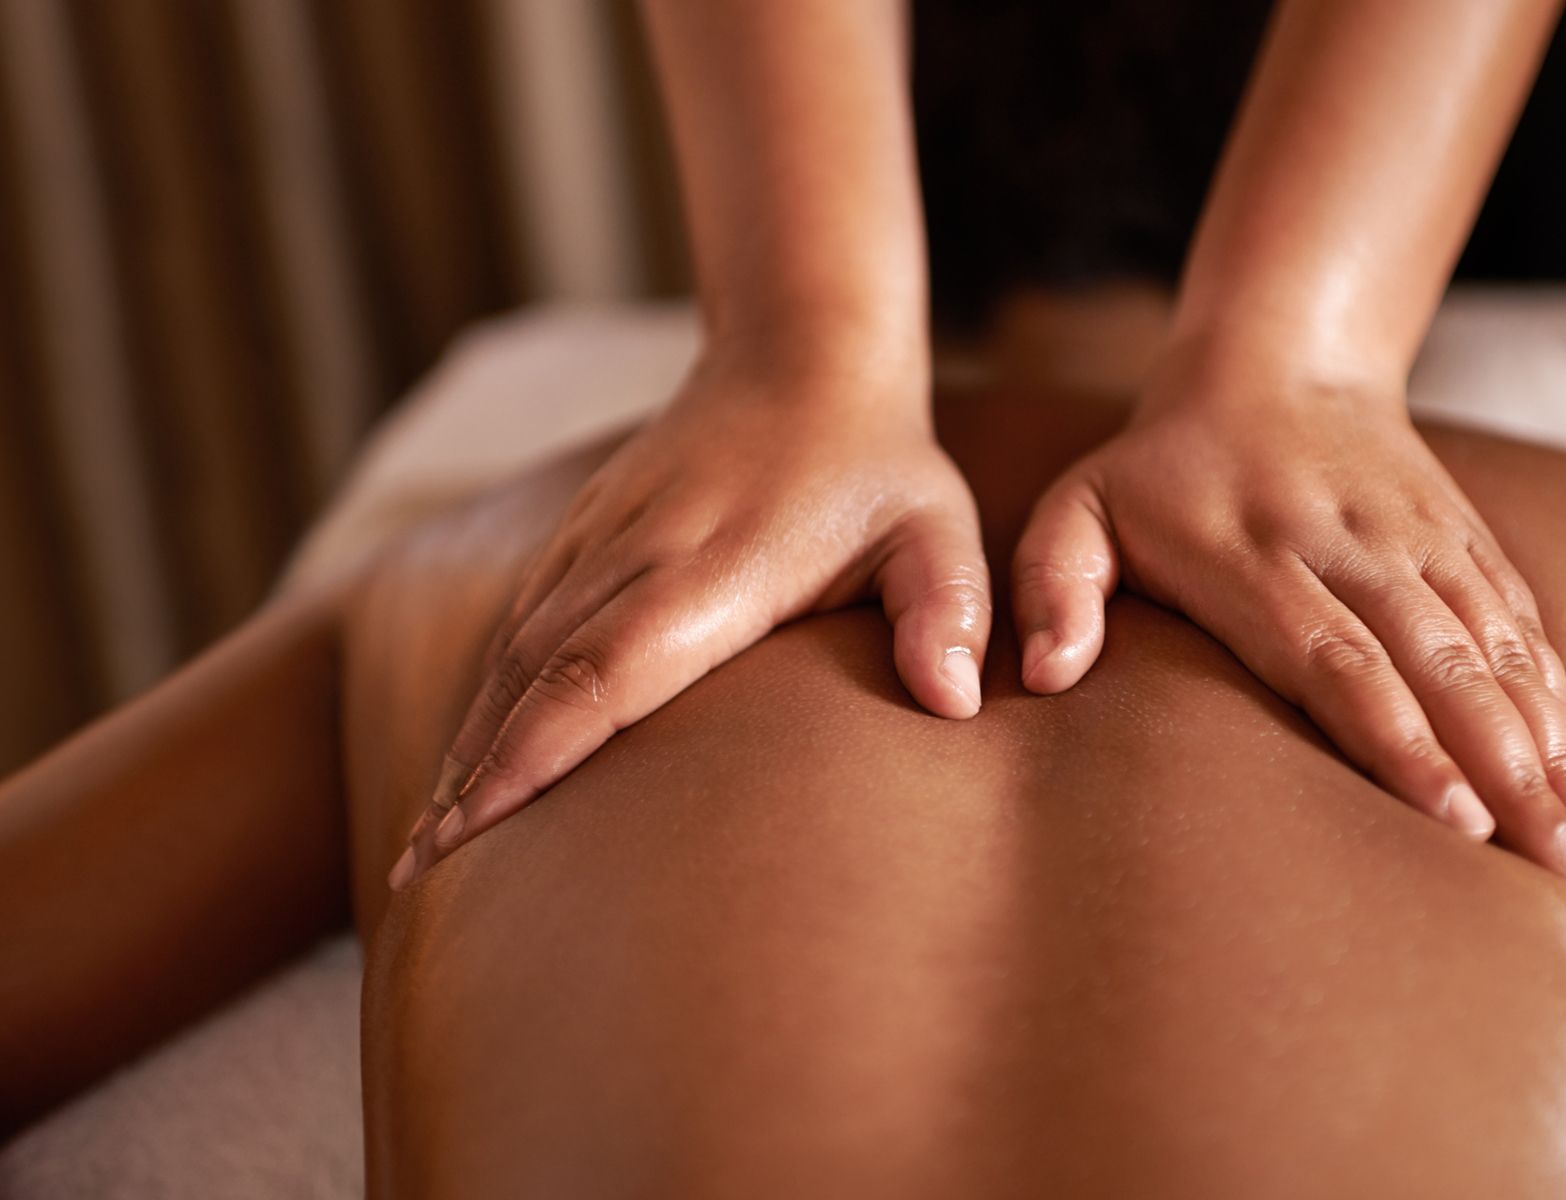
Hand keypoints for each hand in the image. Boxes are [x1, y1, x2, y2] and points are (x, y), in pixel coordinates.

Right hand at [389, 347, 988, 887]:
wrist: (800, 358)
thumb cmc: (878, 468)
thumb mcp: (938, 530)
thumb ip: (949, 610)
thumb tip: (955, 702)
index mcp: (715, 567)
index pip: (605, 669)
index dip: (535, 753)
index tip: (475, 833)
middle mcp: (635, 554)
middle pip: (534, 676)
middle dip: (473, 779)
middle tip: (421, 881)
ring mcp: (597, 541)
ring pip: (512, 654)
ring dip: (466, 747)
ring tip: (426, 849)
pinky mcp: (581, 537)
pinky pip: (518, 624)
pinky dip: (486, 698)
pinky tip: (466, 763)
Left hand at [1010, 365, 1565, 886]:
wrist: (1277, 362)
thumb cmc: (1160, 470)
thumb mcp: (1078, 509)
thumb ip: (1055, 587)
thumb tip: (1047, 676)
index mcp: (1257, 559)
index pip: (1339, 658)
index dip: (1399, 739)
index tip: (1452, 820)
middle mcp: (1353, 549)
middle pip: (1438, 668)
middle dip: (1503, 770)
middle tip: (1559, 865)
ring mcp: (1419, 541)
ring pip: (1495, 650)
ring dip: (1549, 747)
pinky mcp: (1463, 537)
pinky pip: (1517, 621)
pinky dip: (1553, 696)